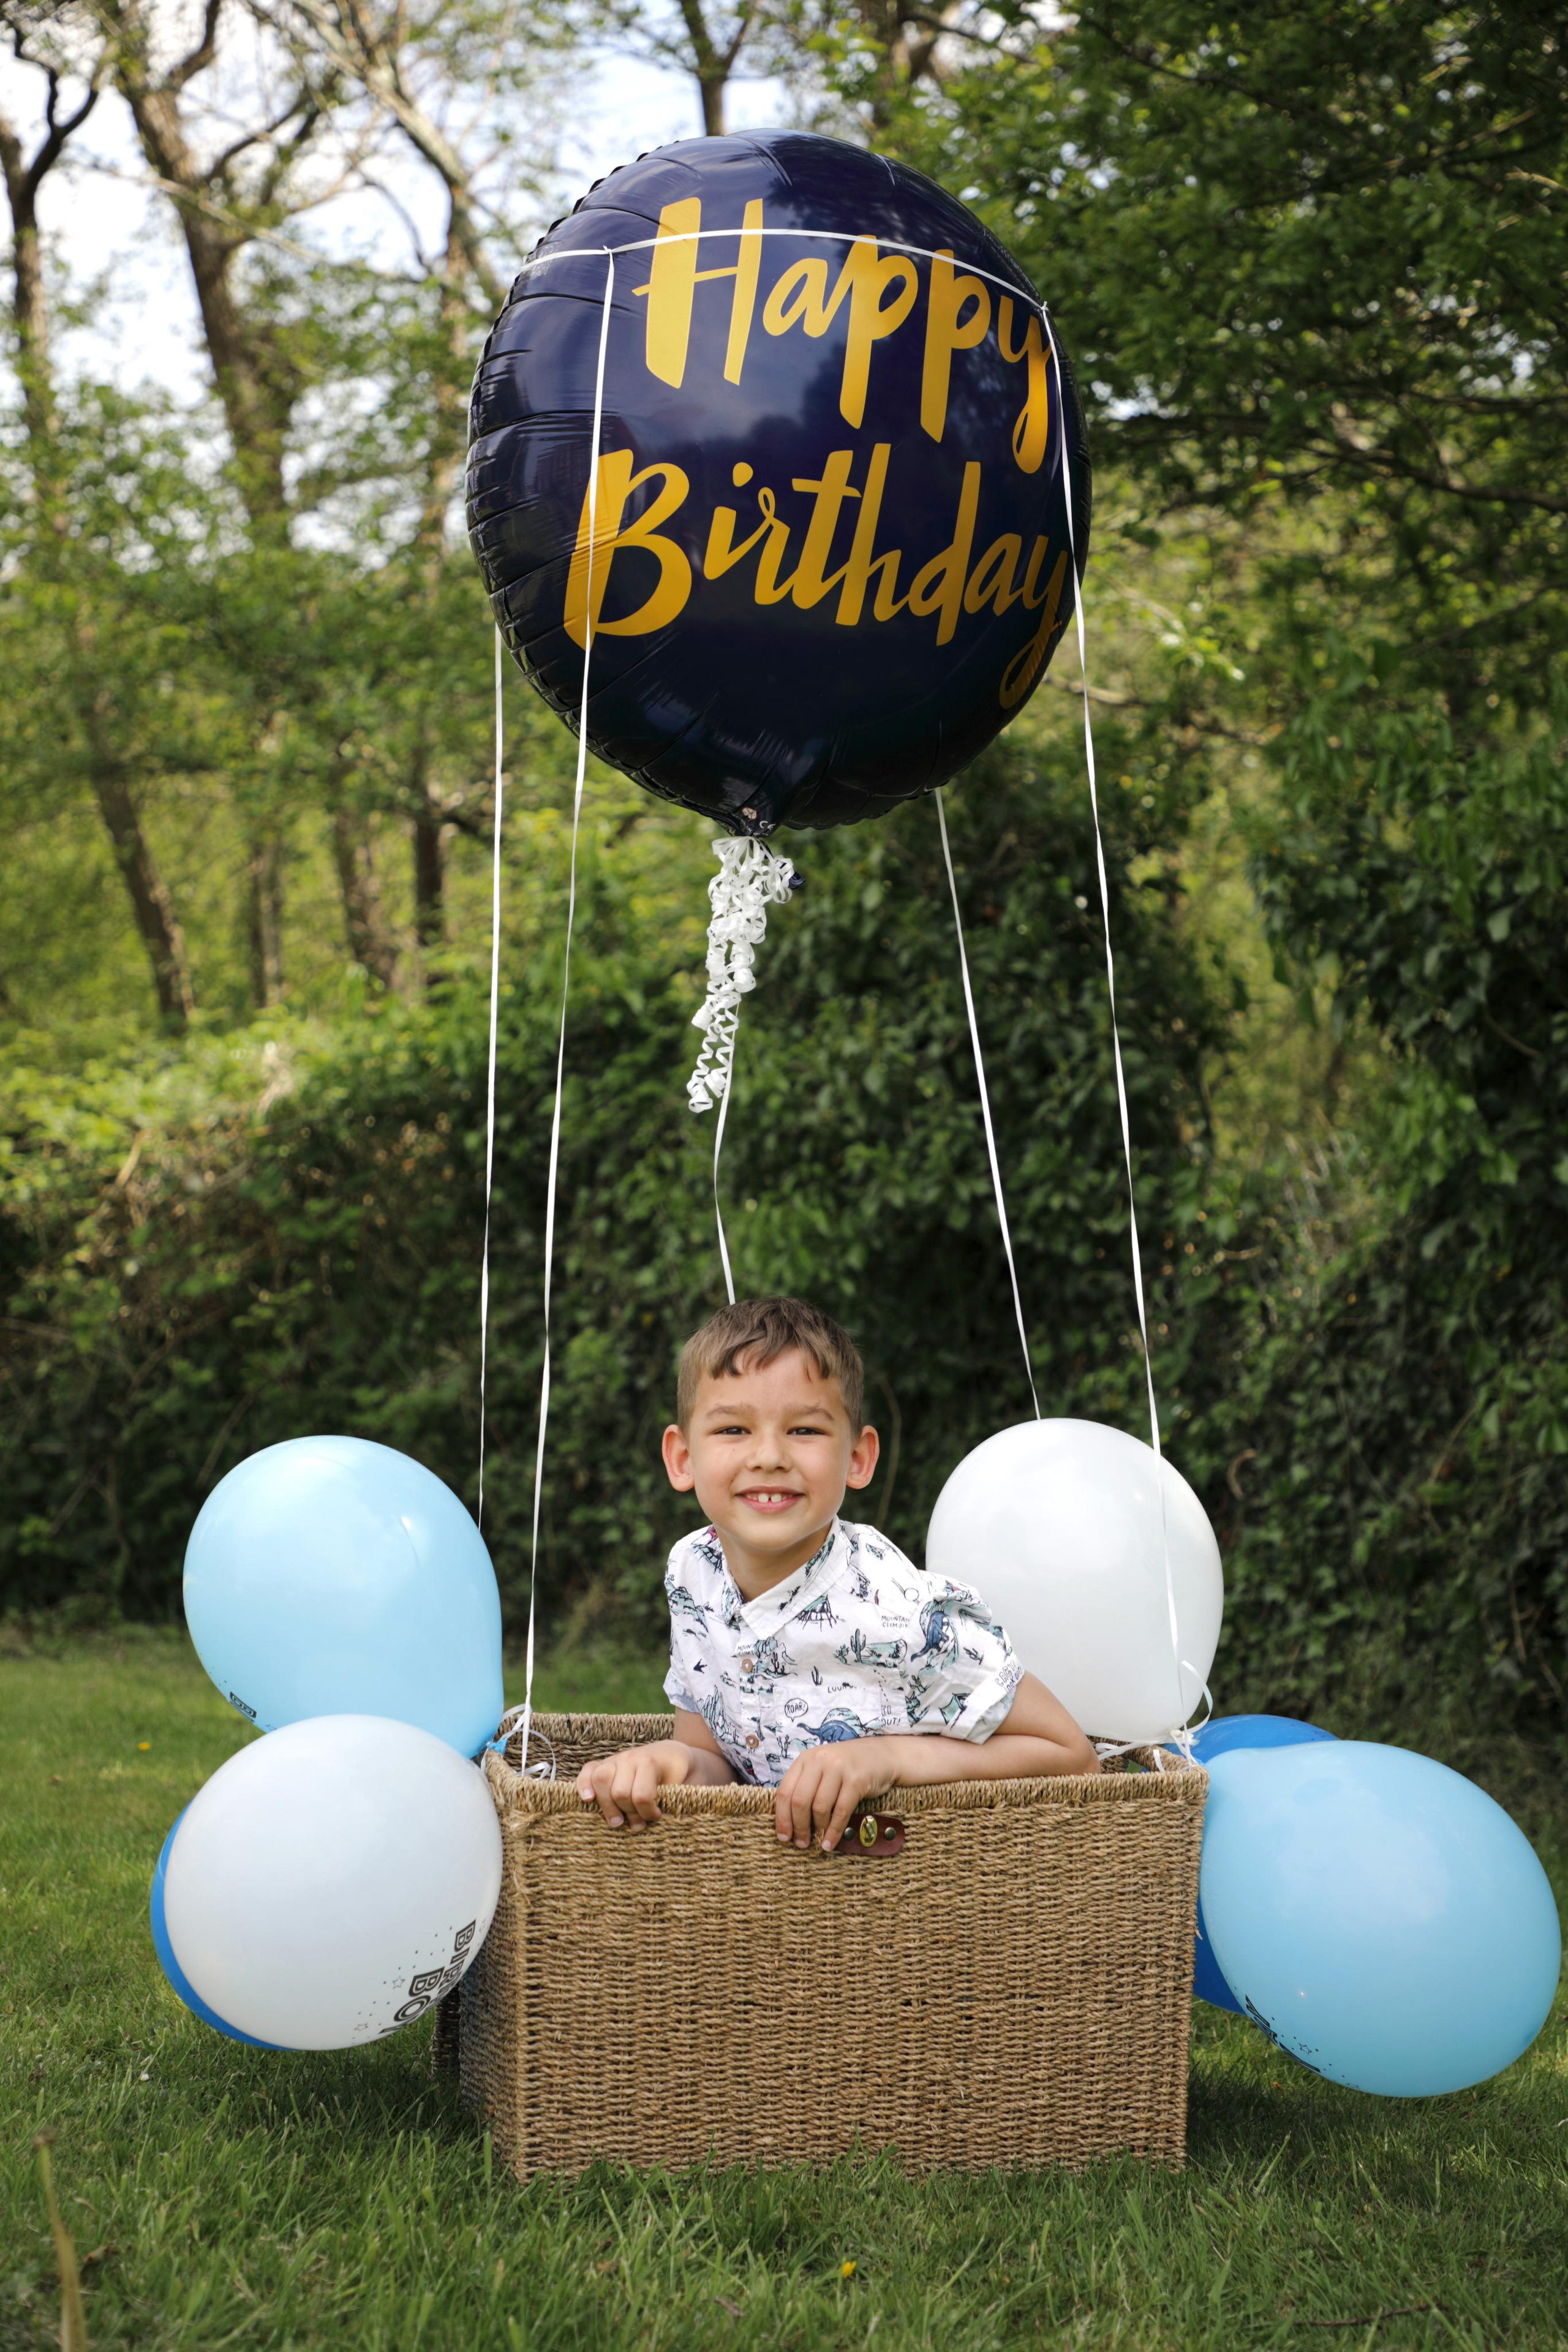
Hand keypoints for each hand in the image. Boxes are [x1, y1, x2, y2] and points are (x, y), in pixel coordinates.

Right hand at [575, 1740, 693, 1830]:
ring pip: (601, 1779)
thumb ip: (677, 1805)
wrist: (674, 1754)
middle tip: (639, 1823)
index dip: (648, 1813)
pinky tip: (589, 1800)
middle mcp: (631, 1757)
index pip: (642, 1795)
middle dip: (629, 1813)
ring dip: (607, 1806)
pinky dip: (584, 1785)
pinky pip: (588, 1770)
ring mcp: (616, 1759)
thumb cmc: (680, 1775)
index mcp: (652, 1762)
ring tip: (618, 1822)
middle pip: (619, 1791)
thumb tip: (671, 1826)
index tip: (657, 1816)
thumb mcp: (685, 1787)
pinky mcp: (605, 1764)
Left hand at [774, 1738, 897, 1852]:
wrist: (882, 1756)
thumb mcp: (822, 1769)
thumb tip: (789, 1821)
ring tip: (817, 1842)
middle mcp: (819, 1761)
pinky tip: (830, 1842)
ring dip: (817, 1829)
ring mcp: (838, 1769)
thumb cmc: (847, 1767)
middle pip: (800, 1801)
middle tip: (801, 1843)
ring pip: (819, 1807)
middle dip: (798, 1827)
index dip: (782, 1817)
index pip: (785, 1791)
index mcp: (806, 1759)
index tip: (783, 1836)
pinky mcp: (857, 1780)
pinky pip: (841, 1811)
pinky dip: (834, 1831)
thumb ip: (805, 1786)